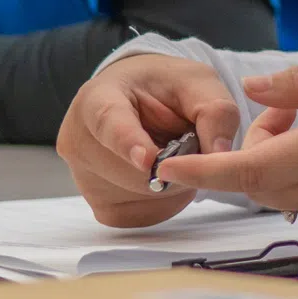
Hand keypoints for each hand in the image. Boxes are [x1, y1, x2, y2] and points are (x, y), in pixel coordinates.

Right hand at [60, 53, 247, 226]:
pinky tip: (164, 175)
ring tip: (171, 152)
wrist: (140, 100)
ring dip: (172, 183)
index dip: (128, 144)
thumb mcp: (198, 83)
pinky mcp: (100, 206)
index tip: (148, 160)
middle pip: (134, 171)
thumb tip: (218, 154)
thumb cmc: (166, 88)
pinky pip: (143, 215)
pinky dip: (165, 200)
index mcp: (97, 97)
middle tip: (187, 141)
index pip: (108, 123)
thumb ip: (215, 111)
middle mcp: (79, 139)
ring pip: (143, 197)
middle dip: (174, 164)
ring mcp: (84, 177)